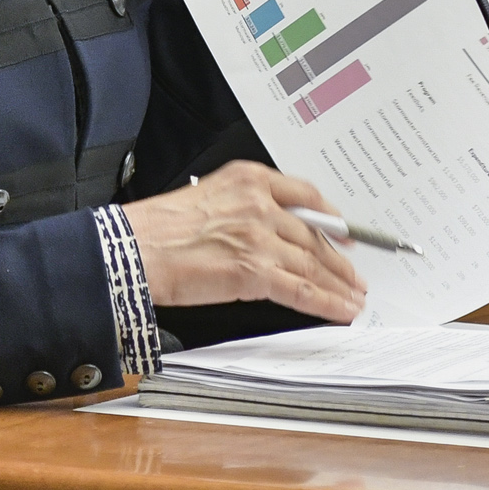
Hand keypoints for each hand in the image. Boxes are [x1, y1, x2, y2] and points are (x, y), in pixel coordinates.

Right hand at [123, 159, 366, 322]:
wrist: (133, 249)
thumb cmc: (158, 228)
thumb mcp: (210, 196)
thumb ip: (246, 207)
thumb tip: (271, 232)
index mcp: (250, 179)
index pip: (306, 196)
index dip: (331, 218)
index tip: (344, 232)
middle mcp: (261, 203)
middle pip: (314, 235)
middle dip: (339, 261)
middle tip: (355, 275)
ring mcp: (260, 237)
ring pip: (313, 264)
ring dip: (339, 284)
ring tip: (354, 297)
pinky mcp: (255, 271)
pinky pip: (302, 289)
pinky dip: (327, 303)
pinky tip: (340, 310)